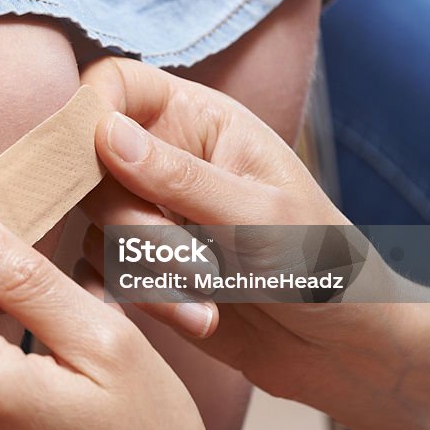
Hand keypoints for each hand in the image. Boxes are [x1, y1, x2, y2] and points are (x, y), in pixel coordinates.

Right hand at [78, 57, 398, 402]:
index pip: (116, 83)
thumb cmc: (321, 264)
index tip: (98, 157)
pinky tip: (192, 313)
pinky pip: (99, 270)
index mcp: (199, 120)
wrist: (338, 345)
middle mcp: (162, 159)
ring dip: (147, 271)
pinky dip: (138, 297)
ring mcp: (146, 211)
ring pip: (95, 225)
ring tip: (212, 297)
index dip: (92, 110)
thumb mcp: (259, 217)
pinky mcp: (137, 263)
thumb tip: (103, 131)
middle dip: (137, 226)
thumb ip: (179, 176)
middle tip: (199, 265)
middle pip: (92, 167)